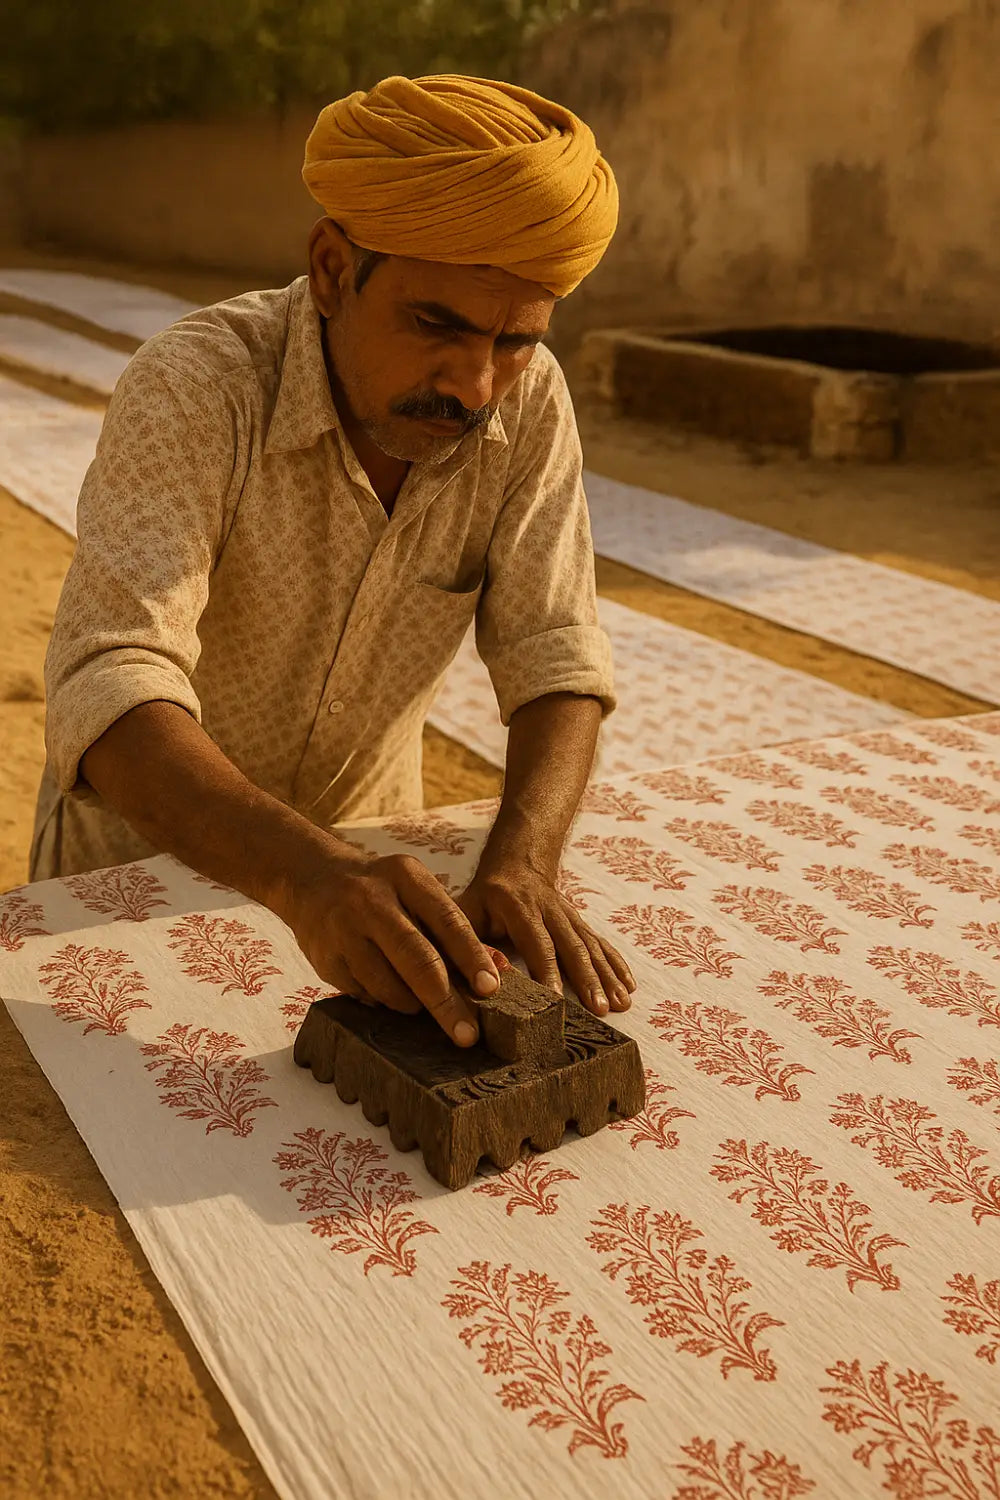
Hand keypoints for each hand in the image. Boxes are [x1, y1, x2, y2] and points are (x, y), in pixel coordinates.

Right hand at [286, 846, 500, 1045]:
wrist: (313, 880)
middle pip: (417, 959)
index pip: (447, 921)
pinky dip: (383, 1001)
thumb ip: (453, 929)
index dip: (471, 957)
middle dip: (445, 1002)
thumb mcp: (416, 892)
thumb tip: (497, 969)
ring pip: (388, 985)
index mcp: (406, 877)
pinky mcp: (325, 959)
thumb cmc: (382, 892)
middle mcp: (373, 901)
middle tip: (467, 1034)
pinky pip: (364, 994)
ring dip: (412, 1005)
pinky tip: (386, 991)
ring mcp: (344, 931)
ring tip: (420, 1004)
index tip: (490, 989)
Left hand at [457, 858, 634, 1017]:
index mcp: (518, 907)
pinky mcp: (579, 921)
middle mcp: (549, 909)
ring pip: (590, 946)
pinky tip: (629, 985)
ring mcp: (568, 914)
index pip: (536, 943)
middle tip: (600, 1009)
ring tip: (621, 1004)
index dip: (548, 971)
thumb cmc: (484, 897)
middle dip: (588, 979)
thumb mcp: (467, 912)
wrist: (516, 863)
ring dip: (607, 975)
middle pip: (571, 946)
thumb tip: (479, 981)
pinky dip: (616, 964)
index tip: (557, 1001)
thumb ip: (469, 944)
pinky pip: (600, 942)